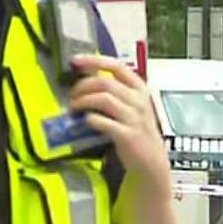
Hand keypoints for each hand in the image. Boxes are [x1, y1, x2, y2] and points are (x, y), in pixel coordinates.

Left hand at [68, 53, 167, 177]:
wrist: (150, 162)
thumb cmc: (136, 131)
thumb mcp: (130, 106)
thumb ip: (114, 92)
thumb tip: (85, 79)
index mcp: (140, 89)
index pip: (117, 66)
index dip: (94, 61)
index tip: (75, 61)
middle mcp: (139, 101)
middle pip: (104, 83)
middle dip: (82, 87)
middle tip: (72, 96)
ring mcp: (134, 118)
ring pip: (102, 99)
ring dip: (82, 102)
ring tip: (73, 109)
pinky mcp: (127, 135)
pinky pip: (102, 121)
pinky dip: (89, 119)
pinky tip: (85, 121)